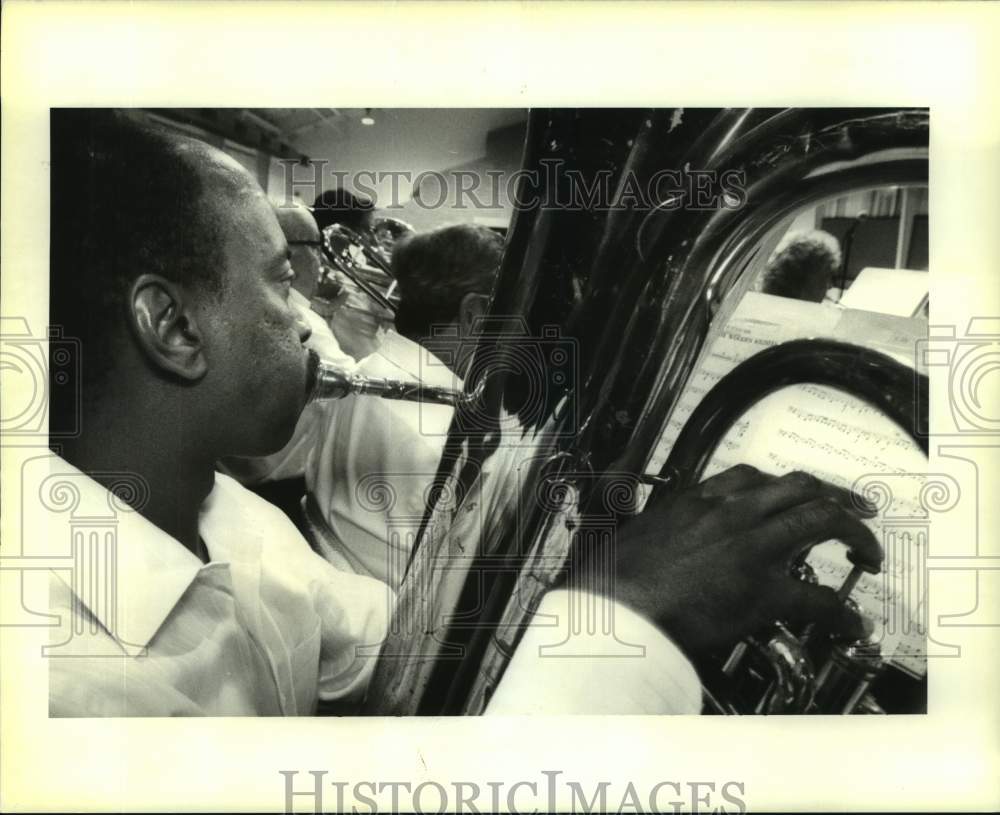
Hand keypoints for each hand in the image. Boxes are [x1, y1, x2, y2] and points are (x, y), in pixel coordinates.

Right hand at [601, 464, 881, 655]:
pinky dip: (841, 609)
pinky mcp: (762, 590)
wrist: (614, 612)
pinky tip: (849, 619)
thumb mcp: (617, 524)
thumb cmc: (610, 580)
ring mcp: (749, 547)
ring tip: (866, 550)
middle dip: (834, 495)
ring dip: (853, 532)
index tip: (792, 494)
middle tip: (854, 507)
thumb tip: (612, 487)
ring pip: (820, 519)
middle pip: (798, 486)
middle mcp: (729, 513)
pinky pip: (818, 595)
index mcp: (695, 501)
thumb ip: (626, 504)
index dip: (781, 486)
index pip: (751, 477)